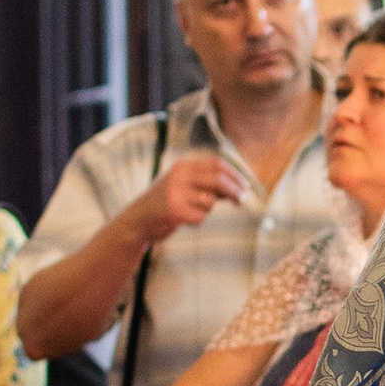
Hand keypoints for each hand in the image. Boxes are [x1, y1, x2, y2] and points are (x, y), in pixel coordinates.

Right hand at [133, 153, 250, 247]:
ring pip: (209, 202)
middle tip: (244, 200)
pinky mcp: (175, 211)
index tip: (246, 185)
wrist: (138, 219)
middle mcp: (179, 176)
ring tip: (190, 210)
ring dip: (207, 209)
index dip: (235, 174)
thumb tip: (239, 187)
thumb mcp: (184, 185)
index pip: (216, 164)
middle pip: (218, 180)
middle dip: (235, 190)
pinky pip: (200, 217)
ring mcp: (176, 193)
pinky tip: (182, 219)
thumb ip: (207, 183)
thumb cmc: (166, 202)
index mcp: (183, 166)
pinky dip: (196, 221)